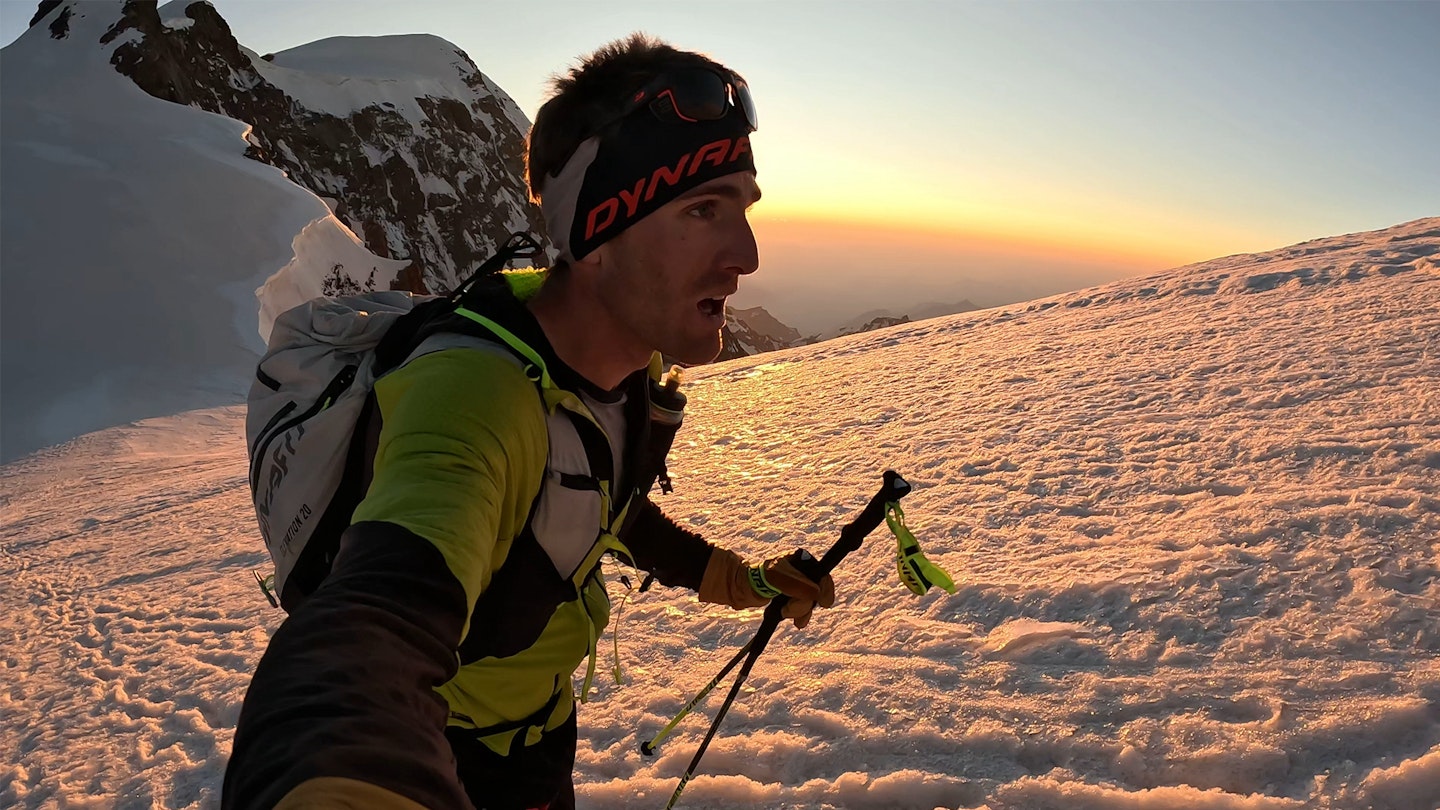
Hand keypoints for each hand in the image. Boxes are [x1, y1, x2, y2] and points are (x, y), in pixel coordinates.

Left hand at [699, 548, 835, 627]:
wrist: (746, 587)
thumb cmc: (761, 577)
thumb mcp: (779, 578)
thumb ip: (798, 584)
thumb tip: (818, 594)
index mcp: (802, 559)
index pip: (822, 575)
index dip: (826, 589)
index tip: (824, 603)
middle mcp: (803, 570)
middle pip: (817, 591)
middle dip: (804, 604)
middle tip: (788, 609)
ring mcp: (799, 583)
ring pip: (810, 601)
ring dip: (799, 611)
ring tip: (784, 613)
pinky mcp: (793, 595)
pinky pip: (804, 607)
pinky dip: (800, 615)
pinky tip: (796, 622)